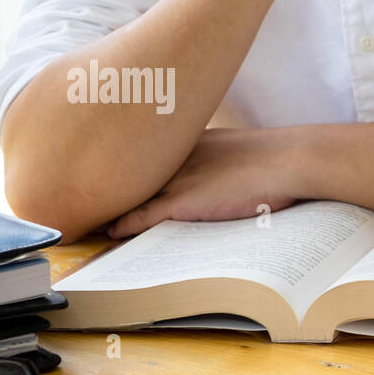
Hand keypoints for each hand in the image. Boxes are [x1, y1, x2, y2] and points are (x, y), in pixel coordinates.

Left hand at [108, 128, 306, 237]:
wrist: (289, 161)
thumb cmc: (276, 158)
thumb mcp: (241, 150)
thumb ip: (221, 161)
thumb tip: (222, 177)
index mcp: (189, 141)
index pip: (148, 154)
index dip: (129, 166)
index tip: (111, 174)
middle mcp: (175, 157)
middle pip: (131, 172)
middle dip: (110, 183)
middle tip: (84, 192)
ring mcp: (176, 179)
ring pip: (132, 196)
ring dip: (112, 207)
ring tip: (90, 216)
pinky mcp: (183, 202)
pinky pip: (142, 217)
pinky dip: (124, 225)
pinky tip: (111, 232)